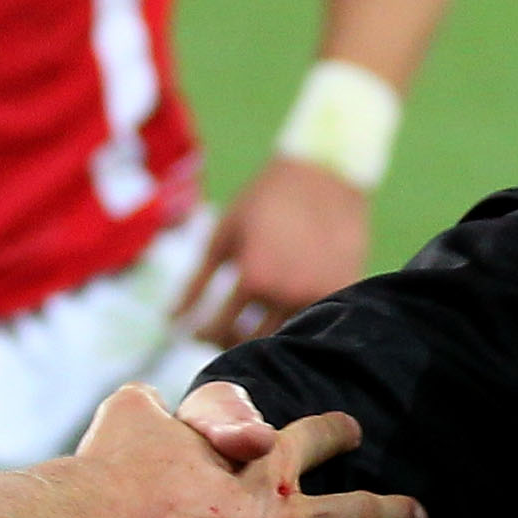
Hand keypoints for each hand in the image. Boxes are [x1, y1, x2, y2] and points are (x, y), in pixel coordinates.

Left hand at [177, 158, 369, 345]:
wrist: (326, 173)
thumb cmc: (266, 198)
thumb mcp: (225, 234)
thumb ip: (197, 281)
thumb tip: (172, 320)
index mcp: (254, 277)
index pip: (220, 329)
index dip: (204, 334)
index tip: (199, 332)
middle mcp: (288, 293)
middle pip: (254, 344)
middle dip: (233, 342)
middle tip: (224, 332)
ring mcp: (320, 296)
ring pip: (287, 341)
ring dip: (266, 340)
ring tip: (252, 325)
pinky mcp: (345, 292)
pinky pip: (316, 326)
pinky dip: (298, 327)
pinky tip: (284, 313)